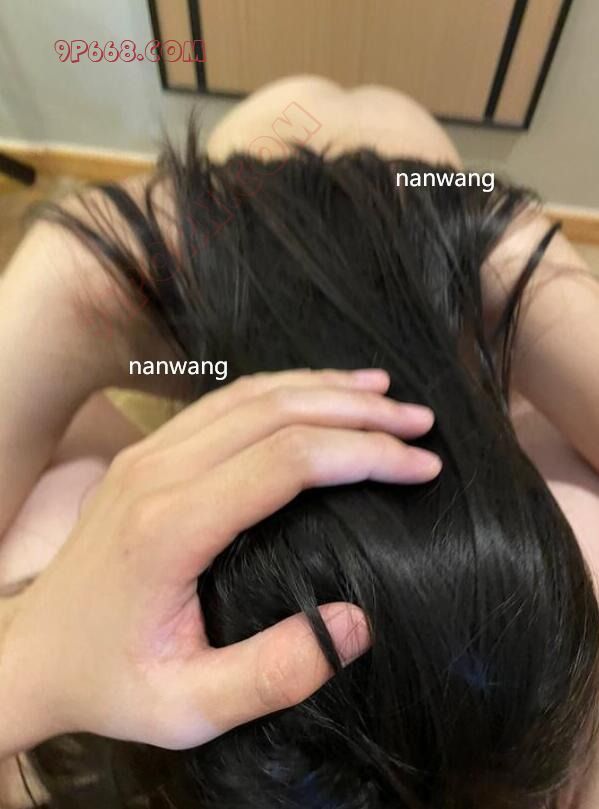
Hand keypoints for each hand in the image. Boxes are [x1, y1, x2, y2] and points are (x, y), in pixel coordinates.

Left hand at [1, 369, 440, 753]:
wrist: (33, 653)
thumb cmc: (110, 682)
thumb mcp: (189, 709)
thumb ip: (274, 674)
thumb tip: (360, 623)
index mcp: (171, 527)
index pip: (287, 461)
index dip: (364, 454)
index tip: (422, 466)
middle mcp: (159, 473)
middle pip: (276, 413)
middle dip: (359, 412)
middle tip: (421, 422)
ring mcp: (150, 454)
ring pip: (250, 394)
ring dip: (324, 387)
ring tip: (385, 392)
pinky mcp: (150, 452)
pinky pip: (224, 402)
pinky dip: (282, 389)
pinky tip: (317, 393)